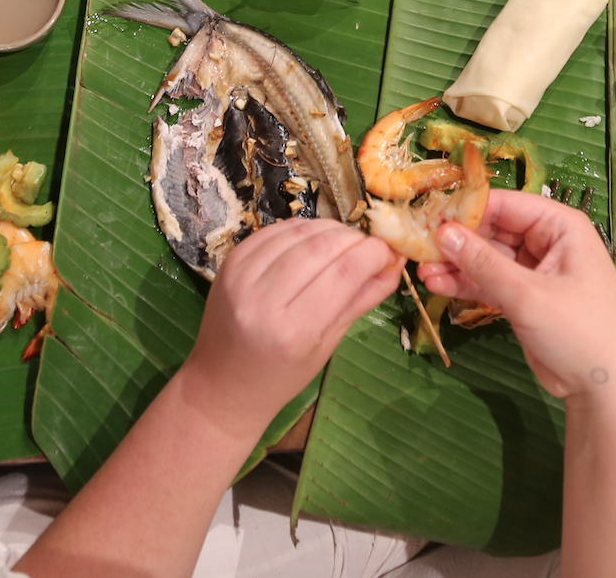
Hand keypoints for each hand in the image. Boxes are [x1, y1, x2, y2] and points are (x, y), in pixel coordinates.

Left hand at [175, 220, 399, 436]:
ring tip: (345, 243)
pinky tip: (313, 241)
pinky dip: (300, 230)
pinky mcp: (229, 262)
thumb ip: (360, 301)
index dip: (374, 254)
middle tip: (369, 247)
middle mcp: (264, 300)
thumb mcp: (326, 346)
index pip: (344, 273)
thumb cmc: (280, 377)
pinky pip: (273, 231)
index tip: (389, 252)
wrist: (220, 385)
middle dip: (354, 239)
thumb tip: (395, 266)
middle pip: (322, 247)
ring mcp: (241, 277)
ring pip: (298, 232)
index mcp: (294, 331)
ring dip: (330, 230)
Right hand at [418, 190, 615, 399]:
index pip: (507, 205)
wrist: (604, 387)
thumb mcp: (528, 295)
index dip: (468, 210)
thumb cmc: (579, 330)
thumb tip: (442, 232)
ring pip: (488, 258)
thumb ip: (483, 264)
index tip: (428, 217)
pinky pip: (490, 282)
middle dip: (458, 240)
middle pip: (493, 230)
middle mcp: (548, 241)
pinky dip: (465, 284)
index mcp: (560, 226)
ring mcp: (534, 270)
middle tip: (418, 246)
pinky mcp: (524, 297)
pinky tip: (435, 285)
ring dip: (456, 264)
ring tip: (420, 271)